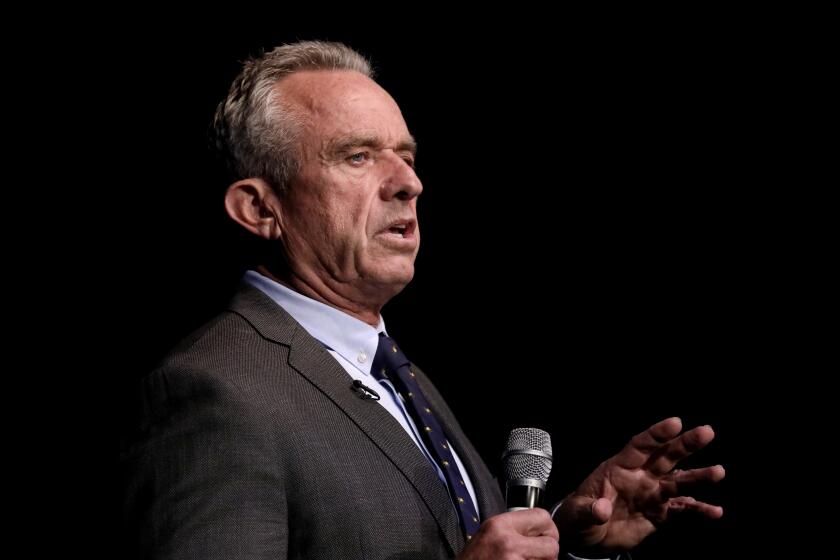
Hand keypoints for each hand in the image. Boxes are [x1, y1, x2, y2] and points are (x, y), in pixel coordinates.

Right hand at [458, 508, 558, 559]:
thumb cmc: (474, 558)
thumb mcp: (489, 532)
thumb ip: (513, 527)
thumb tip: (539, 528)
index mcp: (500, 525)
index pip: (542, 516)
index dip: (548, 528)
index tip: (544, 535)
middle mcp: (509, 542)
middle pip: (551, 542)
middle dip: (549, 550)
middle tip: (540, 554)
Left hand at [553, 417, 724, 555]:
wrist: (586, 538)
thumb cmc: (577, 517)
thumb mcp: (578, 513)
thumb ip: (590, 510)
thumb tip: (602, 510)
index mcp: (619, 468)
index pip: (640, 446)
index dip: (656, 434)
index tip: (676, 422)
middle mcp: (639, 477)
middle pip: (665, 456)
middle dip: (685, 444)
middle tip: (707, 432)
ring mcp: (651, 494)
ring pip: (678, 480)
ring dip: (698, 476)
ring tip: (719, 471)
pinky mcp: (659, 513)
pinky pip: (682, 509)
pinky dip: (698, 509)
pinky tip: (716, 511)